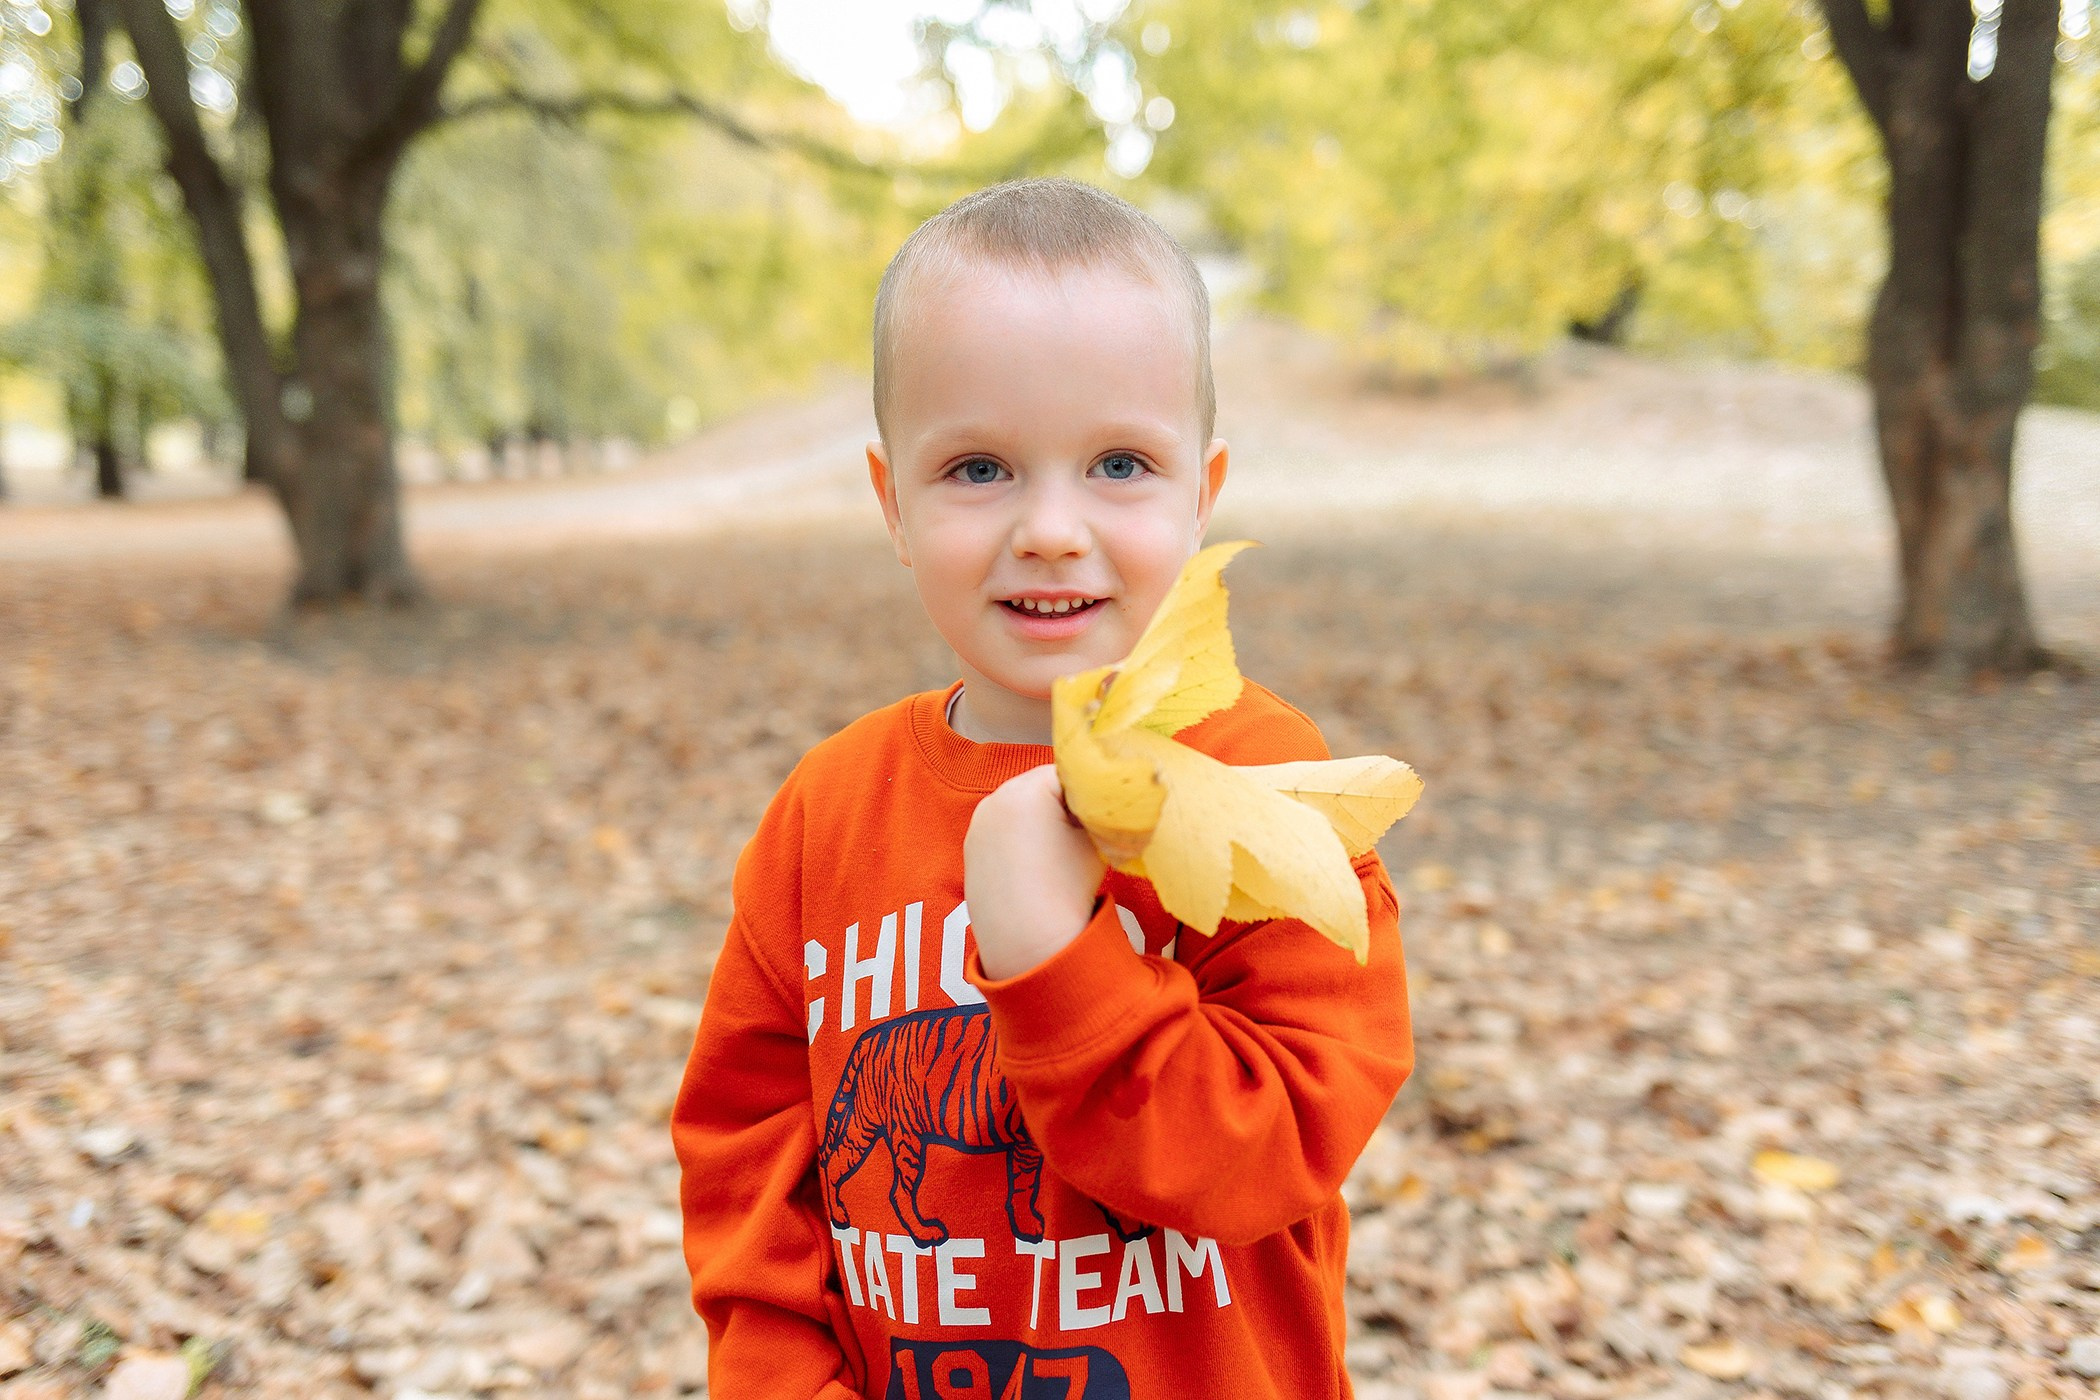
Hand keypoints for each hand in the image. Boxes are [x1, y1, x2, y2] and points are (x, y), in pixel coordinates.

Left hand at [964, 764, 1106, 980]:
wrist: (1027, 941)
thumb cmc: (1067, 885)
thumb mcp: (1097, 838)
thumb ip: (1098, 810)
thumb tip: (1103, 801)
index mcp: (1028, 788)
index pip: (1069, 773)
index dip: (1089, 794)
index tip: (1101, 818)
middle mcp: (995, 798)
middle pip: (1040, 787)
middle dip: (1061, 804)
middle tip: (1081, 836)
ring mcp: (978, 823)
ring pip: (1020, 808)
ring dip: (1039, 821)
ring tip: (1056, 856)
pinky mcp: (970, 847)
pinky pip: (1002, 831)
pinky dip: (1019, 840)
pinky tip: (1034, 867)